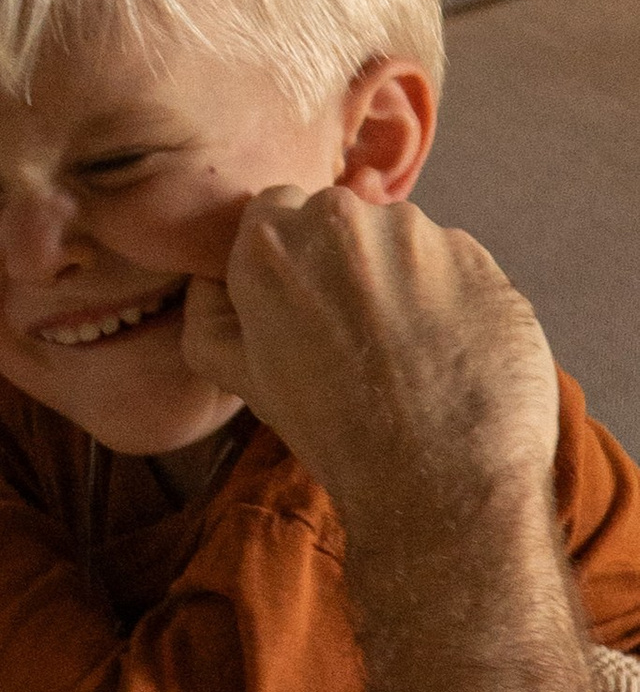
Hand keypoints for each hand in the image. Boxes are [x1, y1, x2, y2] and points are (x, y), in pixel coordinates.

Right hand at [180, 191, 557, 536]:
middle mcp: (343, 220)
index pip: (273, 211)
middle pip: (340, 220)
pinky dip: (452, 296)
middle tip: (356, 332)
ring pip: (401, 240)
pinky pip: (455, 263)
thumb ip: (212, 318)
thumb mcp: (242, 381)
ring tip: (410, 350)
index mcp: (272, 244)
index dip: (289, 258)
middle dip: (345, 261)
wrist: (439, 480)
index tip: (304, 299)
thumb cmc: (335, 434)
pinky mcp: (480, 256)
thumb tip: (212, 283)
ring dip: (401, 278)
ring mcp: (419, 235)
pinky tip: (450, 351)